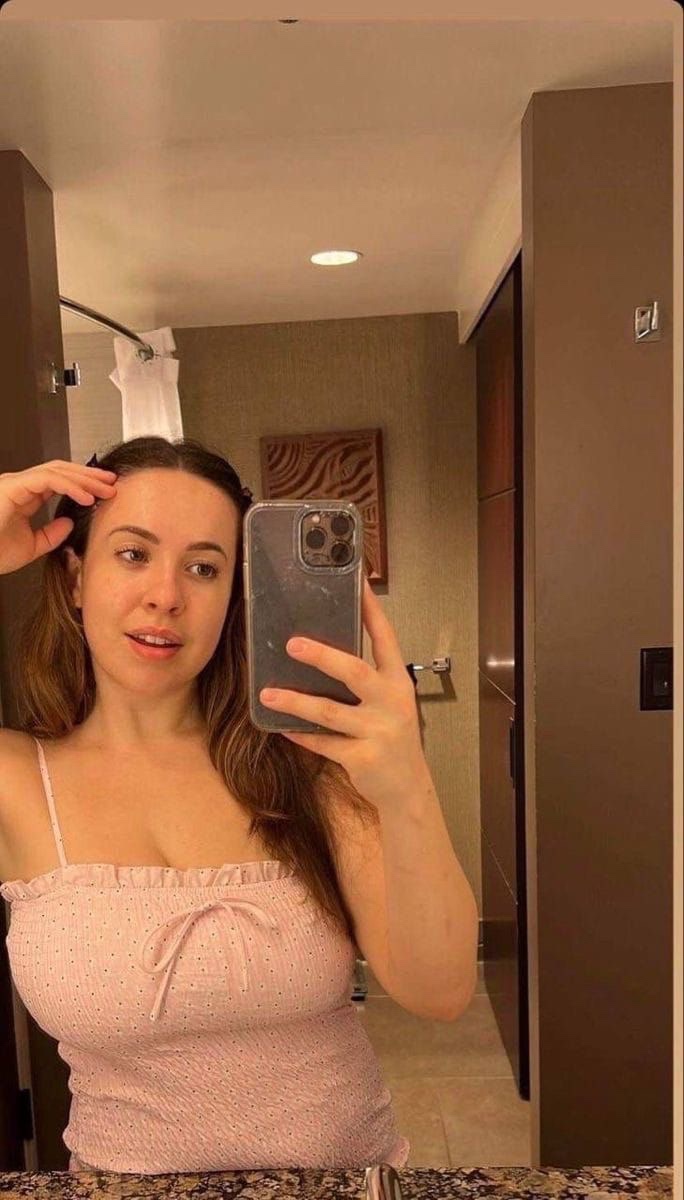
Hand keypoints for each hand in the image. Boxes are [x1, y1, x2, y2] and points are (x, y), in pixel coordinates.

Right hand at [0, 461, 117, 575]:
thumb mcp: (32, 546)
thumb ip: (51, 534)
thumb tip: (70, 522)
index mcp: (23, 495)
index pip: (58, 480)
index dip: (83, 483)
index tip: (105, 491)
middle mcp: (19, 484)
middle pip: (60, 471)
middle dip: (89, 476)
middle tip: (113, 484)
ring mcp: (15, 483)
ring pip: (56, 471)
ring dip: (84, 478)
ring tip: (106, 489)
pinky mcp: (12, 487)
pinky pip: (47, 479)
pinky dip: (70, 485)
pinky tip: (87, 496)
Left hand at [259, 577, 429, 814]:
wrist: (408, 788)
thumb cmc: (392, 737)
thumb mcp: (388, 703)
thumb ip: (365, 681)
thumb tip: (320, 652)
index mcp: (397, 681)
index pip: (386, 638)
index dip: (371, 610)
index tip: (357, 582)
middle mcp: (391, 702)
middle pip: (354, 672)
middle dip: (322, 656)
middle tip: (291, 644)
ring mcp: (378, 731)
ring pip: (329, 711)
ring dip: (295, 701)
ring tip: (267, 693)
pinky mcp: (362, 758)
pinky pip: (323, 743)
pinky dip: (300, 734)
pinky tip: (280, 725)